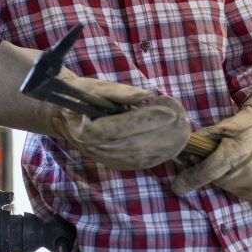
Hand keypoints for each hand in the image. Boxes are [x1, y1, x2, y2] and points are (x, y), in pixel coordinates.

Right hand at [52, 77, 190, 169]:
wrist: (66, 116)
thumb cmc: (82, 97)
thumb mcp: (96, 87)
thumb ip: (121, 92)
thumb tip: (147, 96)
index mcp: (87, 129)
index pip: (123, 127)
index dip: (149, 119)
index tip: (170, 110)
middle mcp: (96, 148)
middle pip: (136, 145)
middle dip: (165, 133)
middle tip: (183, 119)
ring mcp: (106, 159)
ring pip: (142, 157)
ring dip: (168, 146)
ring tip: (184, 130)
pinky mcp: (115, 163)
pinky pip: (142, 163)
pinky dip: (161, 155)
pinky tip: (175, 144)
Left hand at [171, 106, 251, 204]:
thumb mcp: (229, 124)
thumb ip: (206, 137)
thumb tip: (182, 147)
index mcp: (235, 155)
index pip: (204, 173)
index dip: (188, 180)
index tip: (176, 187)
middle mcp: (249, 175)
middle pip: (219, 182)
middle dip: (218, 172)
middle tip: (228, 158)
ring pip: (235, 190)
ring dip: (235, 180)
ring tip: (246, 162)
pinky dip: (250, 186)